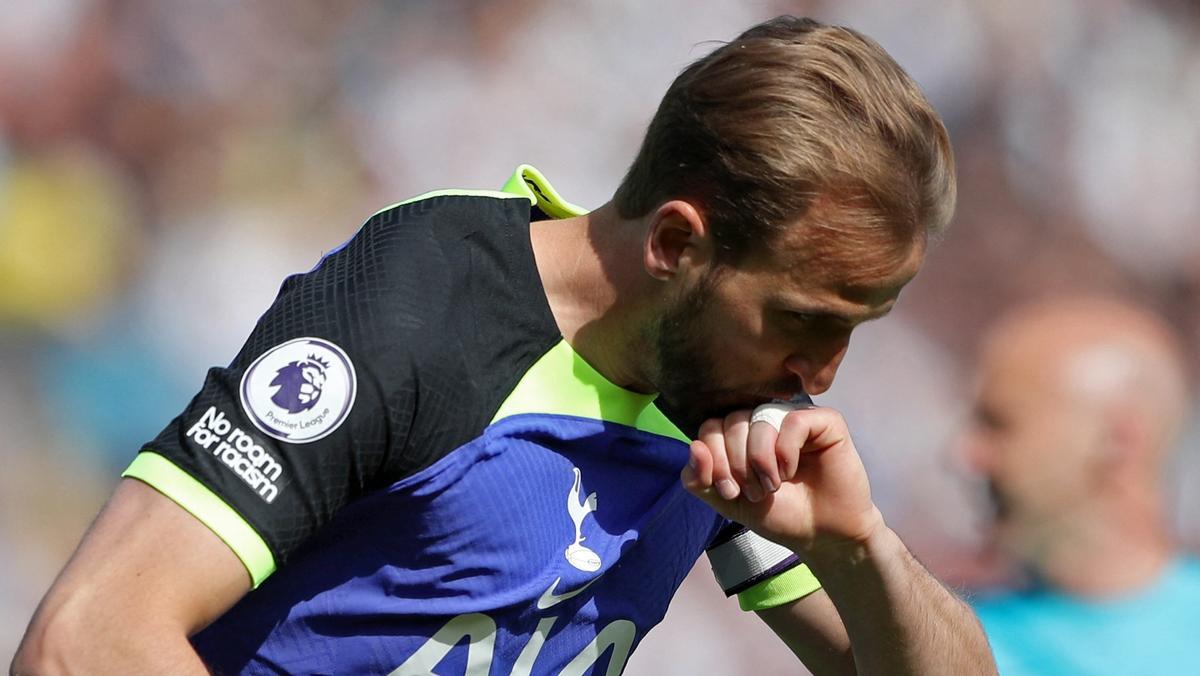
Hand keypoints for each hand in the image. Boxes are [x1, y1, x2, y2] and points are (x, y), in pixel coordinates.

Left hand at [681, 405, 884, 558]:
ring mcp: (794, 417)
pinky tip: (791, 471)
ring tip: (773, 486)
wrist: (822, 534)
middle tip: (754, 493)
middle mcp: (766, 419)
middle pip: (732, 422)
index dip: (714, 460)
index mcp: (741, 434)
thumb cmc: (780, 513)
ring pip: (760, 419)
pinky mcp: (825, 422)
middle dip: (736, 464)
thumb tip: (694, 447)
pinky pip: (793, 421)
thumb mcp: (729, 501)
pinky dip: (786, 451)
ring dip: (760, 461)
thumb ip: (700, 479)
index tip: (730, 492)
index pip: (711, 428)